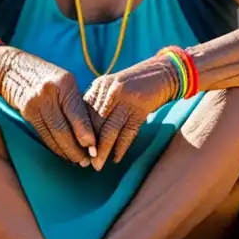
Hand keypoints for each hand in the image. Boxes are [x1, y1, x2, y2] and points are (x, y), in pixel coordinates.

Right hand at [0, 47, 96, 165]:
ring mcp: (36, 102)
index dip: (85, 132)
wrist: (13, 68)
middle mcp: (50, 92)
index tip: (94, 148)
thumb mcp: (65, 82)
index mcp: (65, 83)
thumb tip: (93, 130)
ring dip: (66, 151)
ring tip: (77, 160)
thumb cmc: (47, 76)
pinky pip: (43, 134)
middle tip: (87, 160)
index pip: (77, 112)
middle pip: (64, 127)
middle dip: (76, 148)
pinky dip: (54, 146)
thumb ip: (77, 102)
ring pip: (53, 134)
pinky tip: (63, 153)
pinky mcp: (27, 112)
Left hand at [83, 56, 179, 170]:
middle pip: (95, 123)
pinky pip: (128, 133)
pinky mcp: (141, 109)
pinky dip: (121, 148)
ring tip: (98, 166)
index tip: (75, 148)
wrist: (163, 72)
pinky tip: (116, 159)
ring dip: (103, 151)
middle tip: (84, 162)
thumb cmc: (134, 83)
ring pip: (110, 131)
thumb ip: (98, 103)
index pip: (84, 112)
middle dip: (89, 145)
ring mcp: (127, 100)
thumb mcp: (113, 87)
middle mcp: (111, 92)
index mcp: (100, 86)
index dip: (79, 132)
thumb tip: (83, 130)